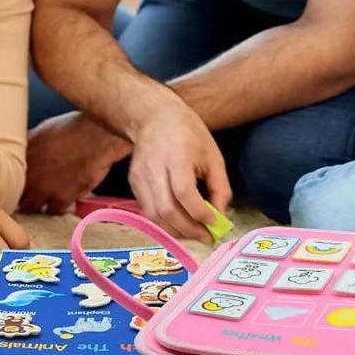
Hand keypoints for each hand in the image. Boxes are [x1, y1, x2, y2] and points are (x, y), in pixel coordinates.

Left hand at [20, 111, 131, 214]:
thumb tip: (22, 148)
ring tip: (41, 200)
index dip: (10, 180)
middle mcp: (30, 174)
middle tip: (26, 194)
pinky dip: (56, 207)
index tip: (14, 182)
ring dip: (35, 204)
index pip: (7, 176)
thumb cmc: (75, 128)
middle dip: (19, 195)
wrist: (98, 136)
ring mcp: (45, 188)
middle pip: (14, 195)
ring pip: (30, 207)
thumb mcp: (44, 129)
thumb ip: (30, 143)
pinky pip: (53, 211)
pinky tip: (60, 200)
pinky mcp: (63, 197)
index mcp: (23, 157)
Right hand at [127, 95, 231, 242]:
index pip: (184, 192)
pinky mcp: (133, 184)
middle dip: (188, 229)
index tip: (213, 222)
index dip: (199, 212)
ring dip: (176, 231)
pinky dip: (164, 223)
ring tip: (194, 233)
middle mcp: (154, 167)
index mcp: (176, 155)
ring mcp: (140, 177)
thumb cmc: (188, 134)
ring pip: (154, 216)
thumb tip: (220, 217)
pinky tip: (180, 223)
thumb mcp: (213, 156)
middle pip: (166, 209)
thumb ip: (220, 188)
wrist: (155, 117)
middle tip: (205, 236)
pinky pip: (148, 211)